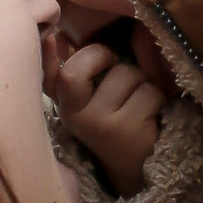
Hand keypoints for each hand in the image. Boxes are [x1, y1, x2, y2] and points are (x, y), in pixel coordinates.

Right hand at [47, 30, 165, 192]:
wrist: (133, 167)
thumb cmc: (113, 122)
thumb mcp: (89, 101)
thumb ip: (76, 71)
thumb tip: (57, 36)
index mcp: (64, 105)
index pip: (47, 79)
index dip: (45, 58)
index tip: (49, 37)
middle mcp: (74, 117)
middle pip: (86, 65)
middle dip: (106, 56)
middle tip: (116, 68)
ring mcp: (99, 125)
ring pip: (126, 74)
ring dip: (140, 82)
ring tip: (137, 102)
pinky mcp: (127, 132)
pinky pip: (150, 92)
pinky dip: (157, 98)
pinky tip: (150, 116)